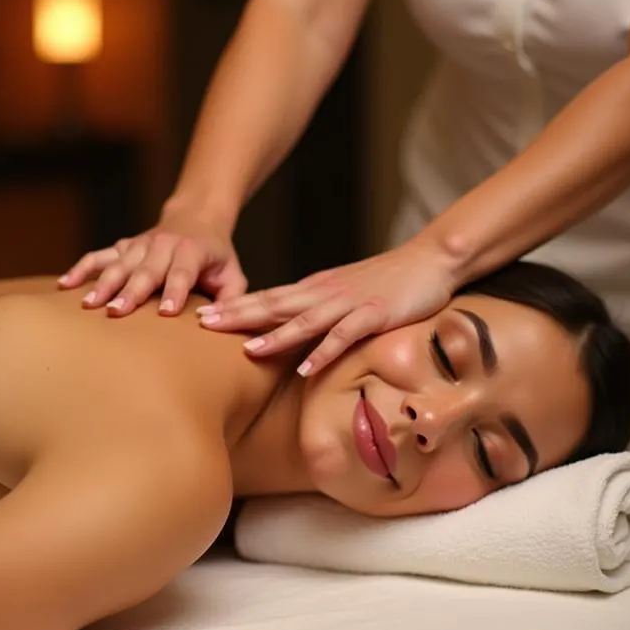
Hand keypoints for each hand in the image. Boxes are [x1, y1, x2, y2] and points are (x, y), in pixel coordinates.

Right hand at [57, 211, 247, 315]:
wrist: (197, 218)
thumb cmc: (216, 256)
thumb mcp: (233, 274)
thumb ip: (231, 298)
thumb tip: (217, 322)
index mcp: (191, 251)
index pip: (182, 272)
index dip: (175, 291)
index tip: (166, 312)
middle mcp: (162, 245)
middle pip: (145, 270)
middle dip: (130, 291)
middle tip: (115, 312)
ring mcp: (139, 245)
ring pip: (118, 264)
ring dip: (103, 284)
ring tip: (88, 305)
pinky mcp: (123, 247)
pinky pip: (98, 256)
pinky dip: (81, 268)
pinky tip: (65, 285)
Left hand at [196, 242, 456, 376]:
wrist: (428, 260)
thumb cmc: (387, 281)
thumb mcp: (343, 293)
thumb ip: (317, 309)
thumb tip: (287, 330)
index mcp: (315, 289)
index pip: (268, 298)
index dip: (234, 306)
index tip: (201, 315)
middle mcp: (325, 293)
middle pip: (274, 304)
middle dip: (238, 315)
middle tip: (202, 323)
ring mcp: (349, 303)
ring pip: (304, 320)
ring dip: (274, 335)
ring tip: (246, 350)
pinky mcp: (374, 314)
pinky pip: (345, 335)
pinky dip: (324, 351)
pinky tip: (306, 368)